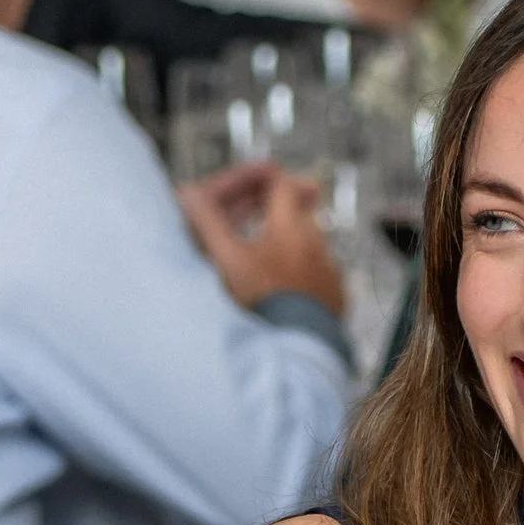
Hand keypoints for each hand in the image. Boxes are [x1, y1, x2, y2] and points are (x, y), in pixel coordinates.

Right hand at [179, 161, 346, 318]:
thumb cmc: (262, 304)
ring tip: (269, 252)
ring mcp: (328, 269)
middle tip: (263, 209)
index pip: (280, 183)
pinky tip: (288, 286)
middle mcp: (315, 242)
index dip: (262, 177)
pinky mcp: (336, 295)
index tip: (254, 180)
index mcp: (288, 226)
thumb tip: (187, 193)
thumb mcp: (226, 260)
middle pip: (299, 209)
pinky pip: (322, 272)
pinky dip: (305, 271)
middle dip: (280, 205)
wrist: (297, 346)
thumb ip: (207, 224)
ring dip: (292, 240)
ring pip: (312, 241)